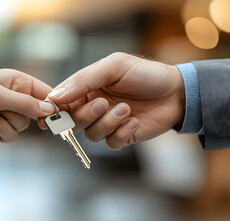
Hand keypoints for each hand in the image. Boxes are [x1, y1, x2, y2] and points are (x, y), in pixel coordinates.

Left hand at [0, 69, 53, 141]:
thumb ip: (25, 103)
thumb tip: (50, 110)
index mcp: (17, 82)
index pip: (44, 92)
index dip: (54, 103)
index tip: (60, 116)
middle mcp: (14, 97)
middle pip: (36, 112)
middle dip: (27, 115)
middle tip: (24, 117)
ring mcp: (6, 114)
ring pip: (24, 125)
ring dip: (8, 122)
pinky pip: (11, 135)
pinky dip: (2, 130)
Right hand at [39, 52, 184, 149]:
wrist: (177, 91)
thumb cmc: (144, 74)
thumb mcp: (113, 67)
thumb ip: (83, 80)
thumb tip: (55, 96)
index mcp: (87, 89)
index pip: (62, 102)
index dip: (55, 110)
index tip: (53, 114)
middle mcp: (94, 107)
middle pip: (73, 122)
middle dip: (85, 115)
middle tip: (104, 103)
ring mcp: (108, 123)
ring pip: (91, 134)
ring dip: (108, 123)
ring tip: (127, 109)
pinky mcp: (122, 136)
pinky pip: (111, 143)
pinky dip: (121, 133)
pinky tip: (135, 121)